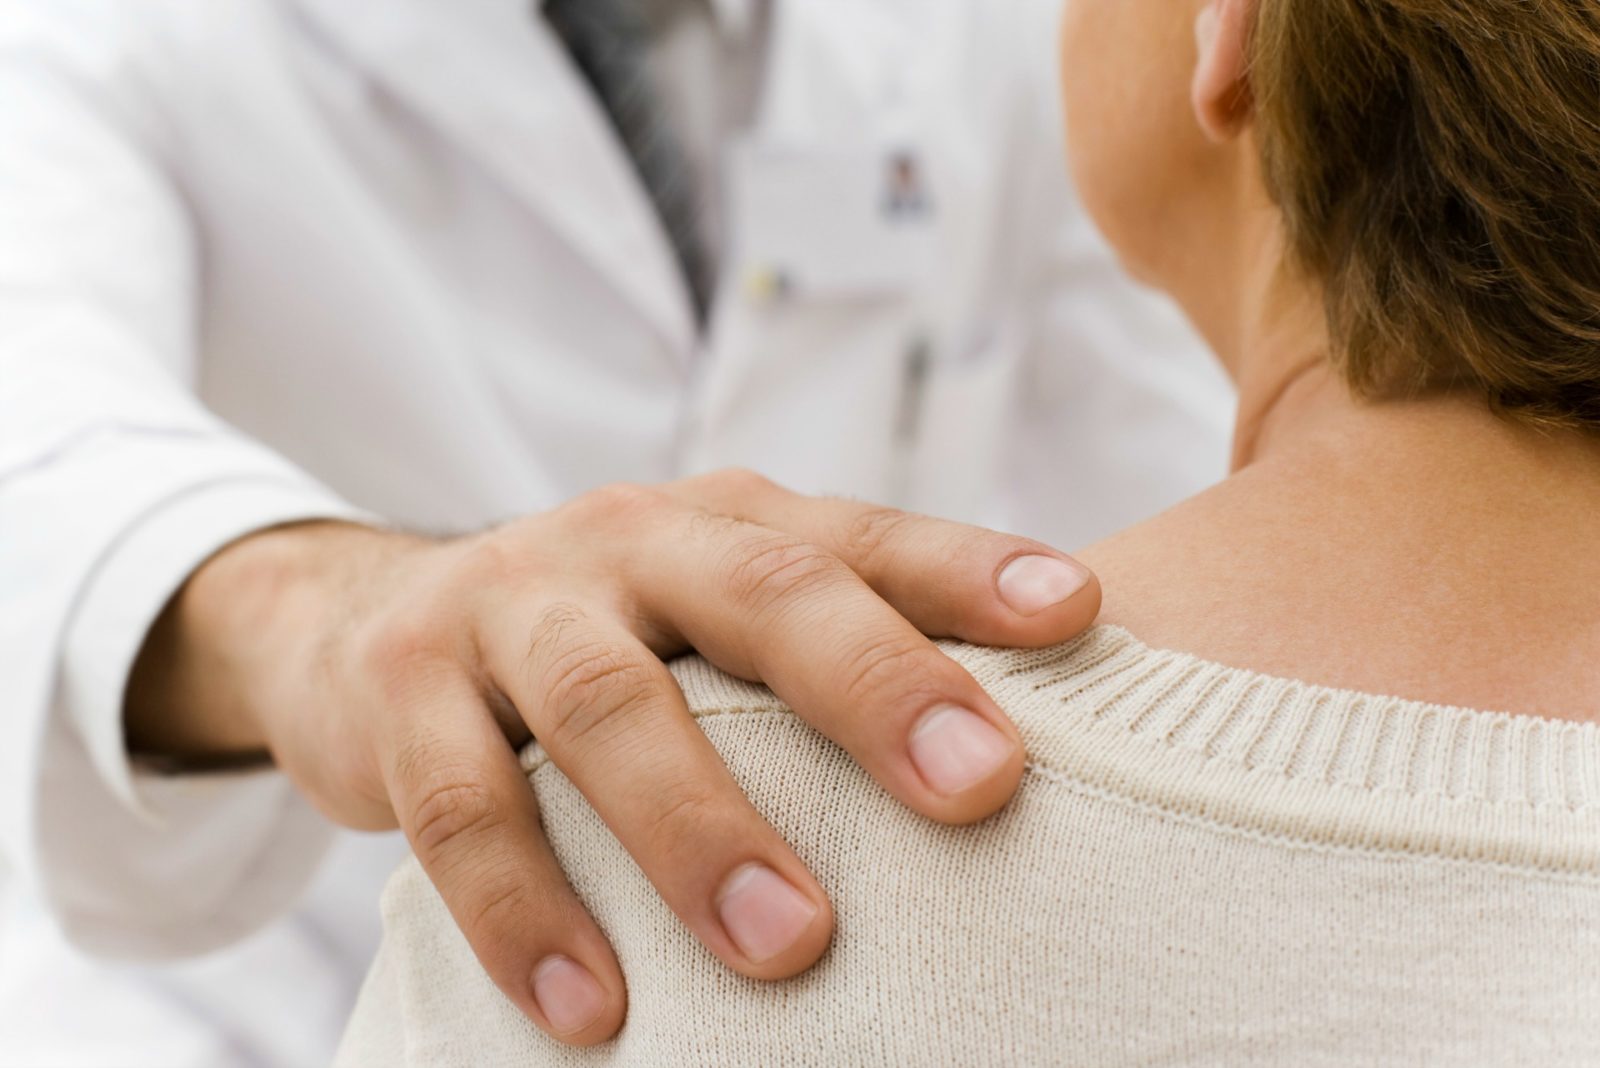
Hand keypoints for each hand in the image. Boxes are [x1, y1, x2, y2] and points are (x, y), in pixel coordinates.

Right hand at [127, 469, 1099, 1044]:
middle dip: (870, 684)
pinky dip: (523, 910)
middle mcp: (627, 542)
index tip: (1078, 618)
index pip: (861, 535)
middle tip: (977, 786)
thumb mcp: (706, 621)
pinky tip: (592, 1008)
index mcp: (724, 524)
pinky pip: (459, 806)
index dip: (967, 570)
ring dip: (699, 827)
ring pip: (607, 703)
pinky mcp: (399, 692)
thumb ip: (826, 656)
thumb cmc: (604, 637)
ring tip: (793, 944)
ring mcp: (508, 606)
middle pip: (757, 592)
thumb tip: (1012, 763)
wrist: (370, 624)